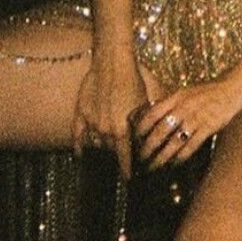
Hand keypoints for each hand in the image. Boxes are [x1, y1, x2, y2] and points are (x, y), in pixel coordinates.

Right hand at [72, 49, 147, 178]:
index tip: (128, 179)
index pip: (124, 158)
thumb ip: (151, 119)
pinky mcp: (80, 112)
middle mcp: (105, 130)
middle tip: (120, 159)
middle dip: (116, 155)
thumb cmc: (134, 79)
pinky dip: (78, 146)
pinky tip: (79, 155)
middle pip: (110, 151)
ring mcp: (91, 122)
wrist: (113, 61)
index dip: (126, 170)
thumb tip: (165, 130)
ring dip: (101, 150)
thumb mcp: (148, 101)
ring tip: (106, 154)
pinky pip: (77, 134)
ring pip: (95, 144)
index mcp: (122, 129)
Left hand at [132, 76, 241, 170]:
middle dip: (147, 147)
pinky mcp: (208, 128)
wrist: (231, 89)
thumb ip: (169, 103)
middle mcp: (183, 107)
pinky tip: (173, 164)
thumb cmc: (206, 92)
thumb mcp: (185, 92)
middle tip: (140, 158)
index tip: (133, 139)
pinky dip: (180, 157)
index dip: (140, 128)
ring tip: (153, 166)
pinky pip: (190, 146)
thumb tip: (150, 115)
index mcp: (176, 97)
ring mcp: (196, 118)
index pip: (151, 113)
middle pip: (160, 131)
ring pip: (173, 142)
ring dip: (161, 157)